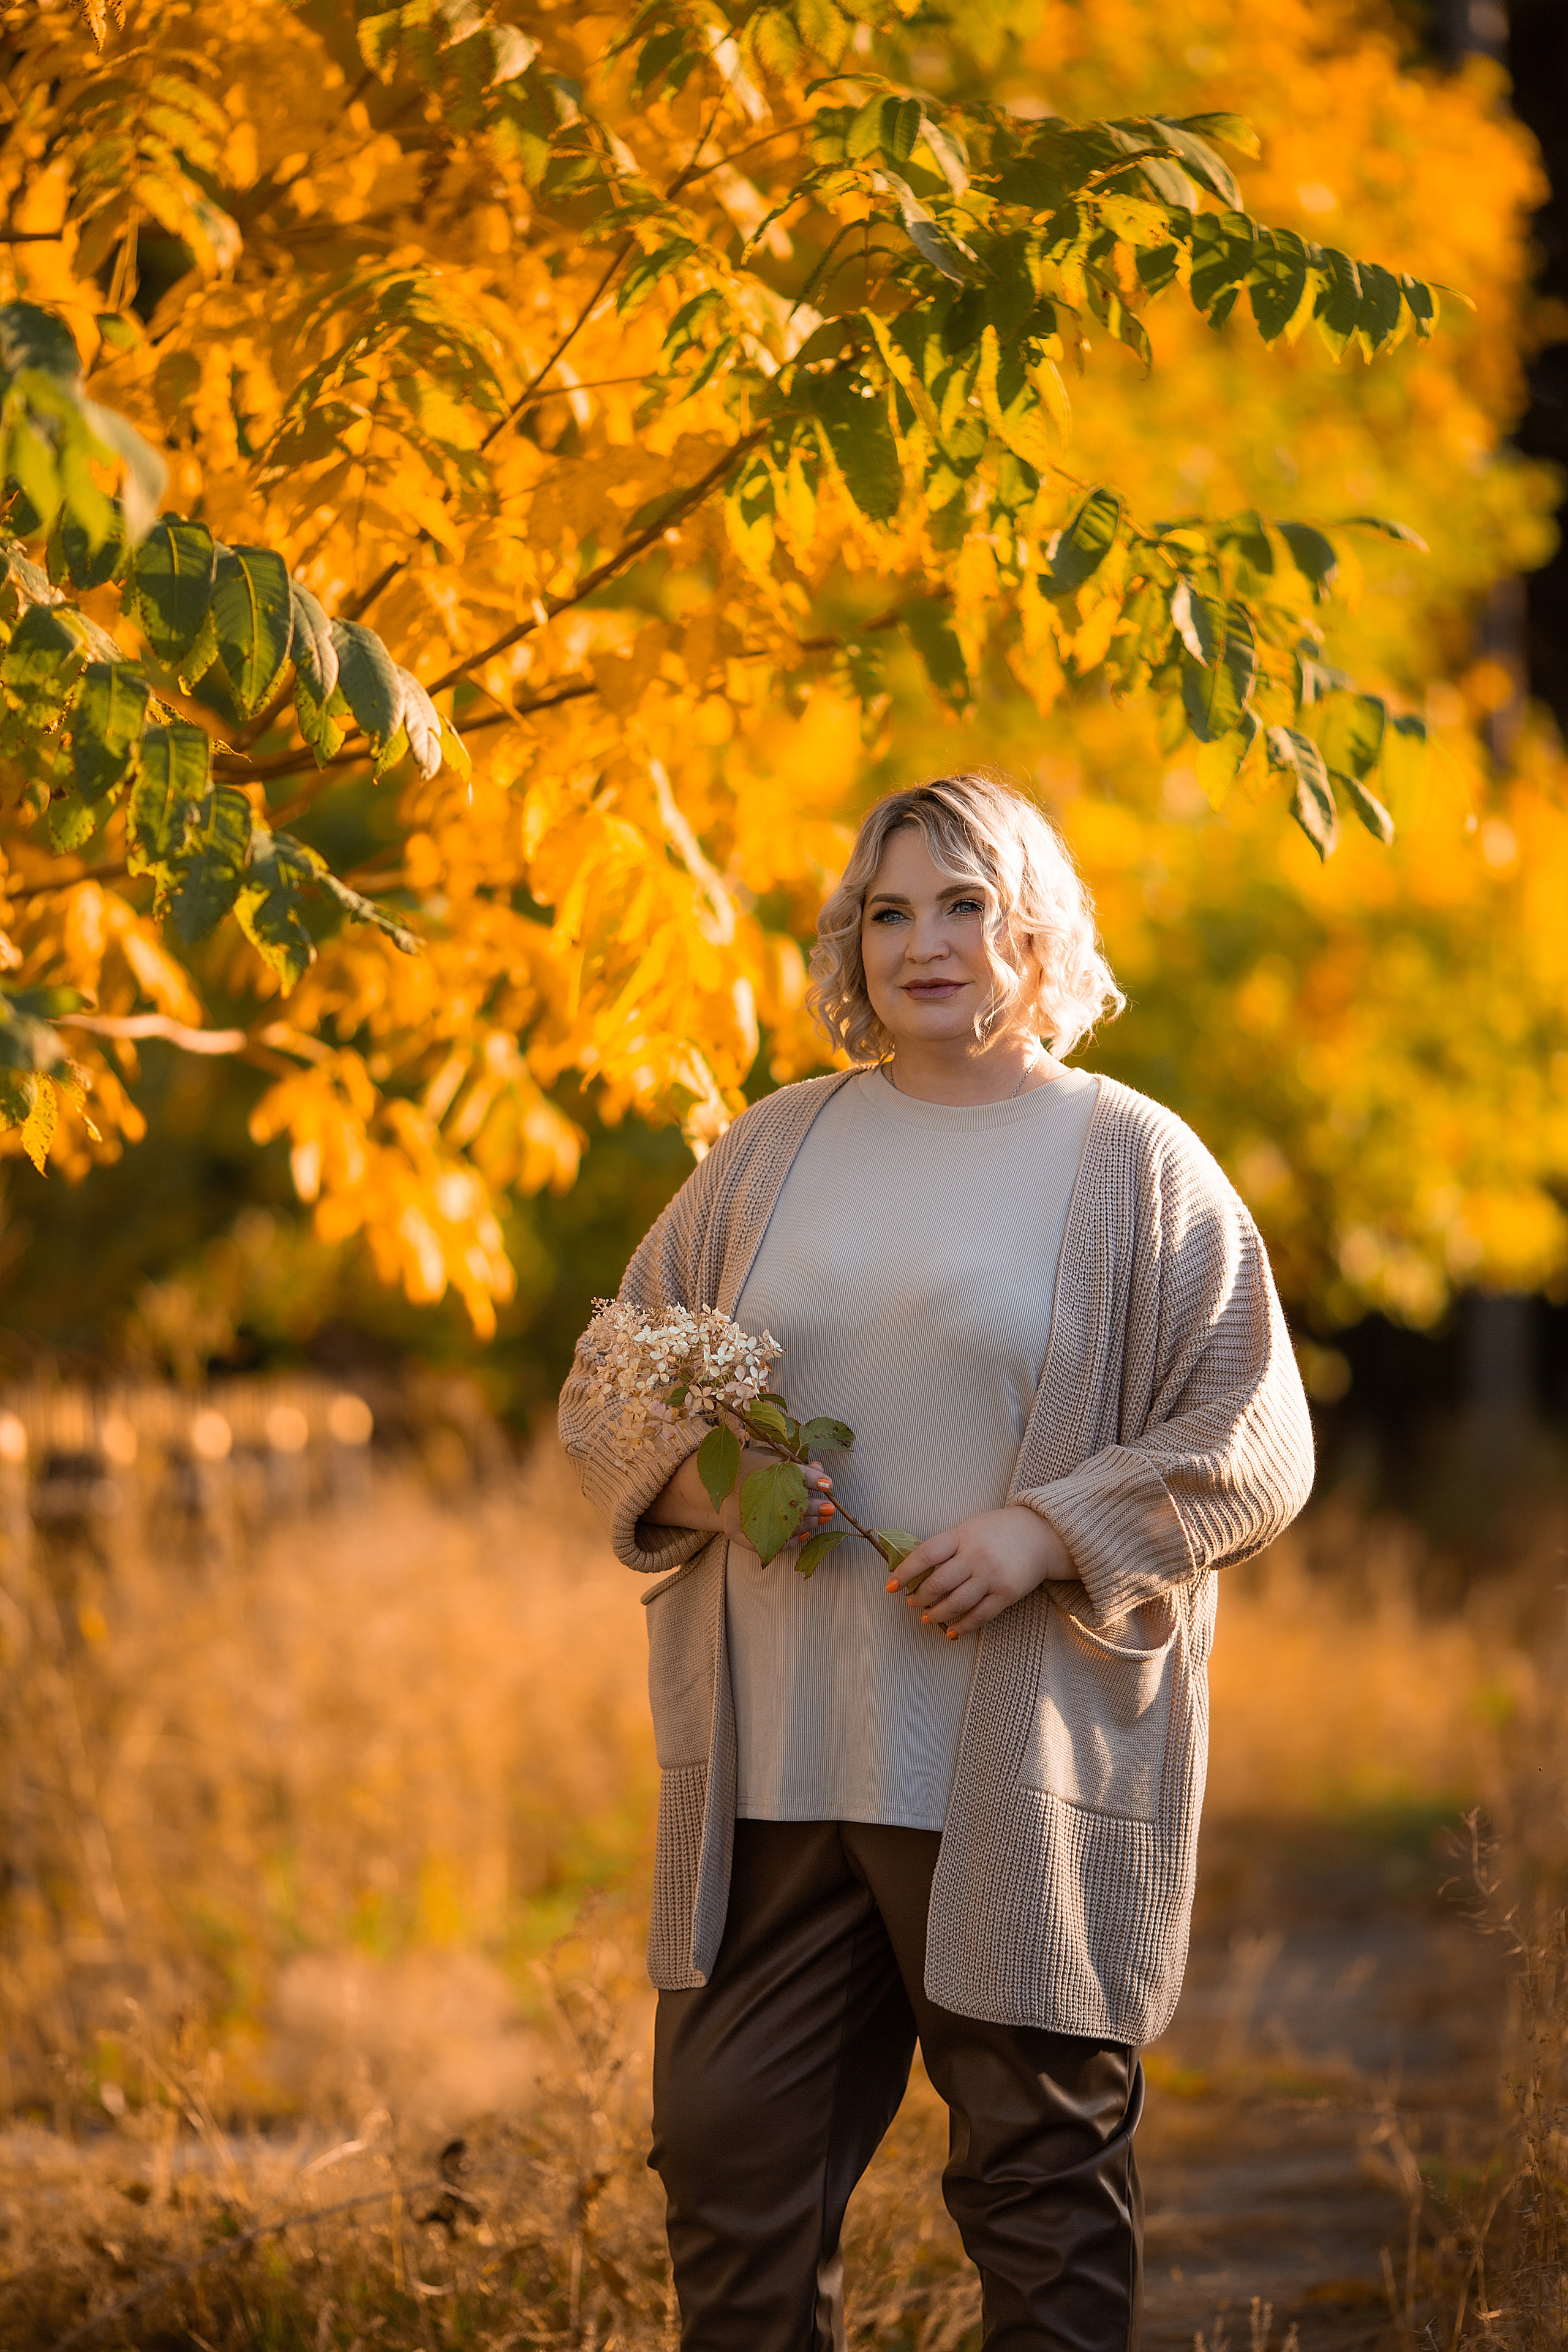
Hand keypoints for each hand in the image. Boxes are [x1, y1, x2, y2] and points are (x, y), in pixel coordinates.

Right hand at [643, 1442, 833, 1547]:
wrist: (711, 1484)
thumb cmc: (748, 1468)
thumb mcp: (768, 1457)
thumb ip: (793, 1463)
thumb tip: (820, 1467)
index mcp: (756, 1466)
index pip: (789, 1472)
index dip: (811, 1478)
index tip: (827, 1484)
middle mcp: (746, 1491)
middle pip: (787, 1501)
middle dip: (812, 1506)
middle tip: (829, 1508)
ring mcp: (739, 1514)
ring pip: (781, 1524)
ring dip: (806, 1522)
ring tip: (822, 1519)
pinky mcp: (737, 1532)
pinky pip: (767, 1543)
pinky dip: (790, 1541)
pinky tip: (805, 1534)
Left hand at [885, 1506, 1071, 1637]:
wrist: (1041, 1534)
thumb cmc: (998, 1530)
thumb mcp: (969, 1528)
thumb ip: (947, 1546)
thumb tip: (916, 1569)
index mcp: (962, 1535)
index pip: (925, 1555)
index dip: (905, 1572)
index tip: (891, 1586)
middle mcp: (975, 1556)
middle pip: (938, 1583)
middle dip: (921, 1597)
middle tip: (913, 1602)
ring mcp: (992, 1576)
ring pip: (956, 1603)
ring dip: (937, 1614)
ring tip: (927, 1616)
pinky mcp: (1007, 1594)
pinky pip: (980, 1615)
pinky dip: (963, 1626)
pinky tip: (952, 1631)